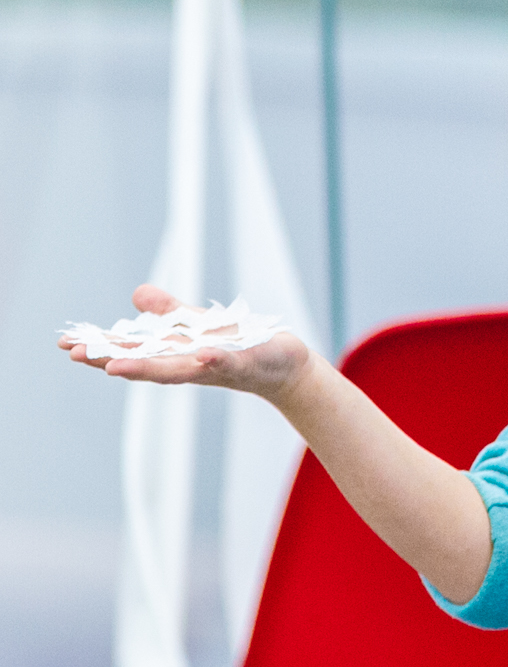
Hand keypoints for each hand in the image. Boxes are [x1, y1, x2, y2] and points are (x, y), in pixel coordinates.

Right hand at [59, 283, 312, 402]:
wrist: (283, 366)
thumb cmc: (239, 346)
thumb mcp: (199, 324)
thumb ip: (169, 313)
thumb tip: (137, 295)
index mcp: (174, 354)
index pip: (132, 351)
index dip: (100, 347)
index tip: (66, 343)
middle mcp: (189, 366)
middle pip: (143, 365)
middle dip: (110, 361)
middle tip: (76, 355)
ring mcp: (215, 368)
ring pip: (177, 371)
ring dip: (146, 369)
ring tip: (114, 367)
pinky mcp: (246, 364)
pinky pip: (229, 363)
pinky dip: (215, 361)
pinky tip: (202, 355)